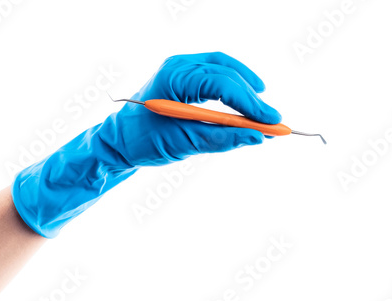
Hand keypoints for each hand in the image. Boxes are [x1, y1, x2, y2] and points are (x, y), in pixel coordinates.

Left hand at [109, 52, 281, 165]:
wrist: (118, 142)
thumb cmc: (143, 141)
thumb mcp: (184, 143)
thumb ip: (222, 139)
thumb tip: (257, 137)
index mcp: (174, 77)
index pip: (221, 84)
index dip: (249, 104)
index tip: (270, 122)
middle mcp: (178, 66)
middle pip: (226, 73)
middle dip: (251, 98)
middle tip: (273, 120)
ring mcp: (180, 69)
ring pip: (223, 69)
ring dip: (245, 87)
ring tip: (262, 109)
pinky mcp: (184, 78)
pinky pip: (215, 75)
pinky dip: (233, 86)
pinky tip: (245, 98)